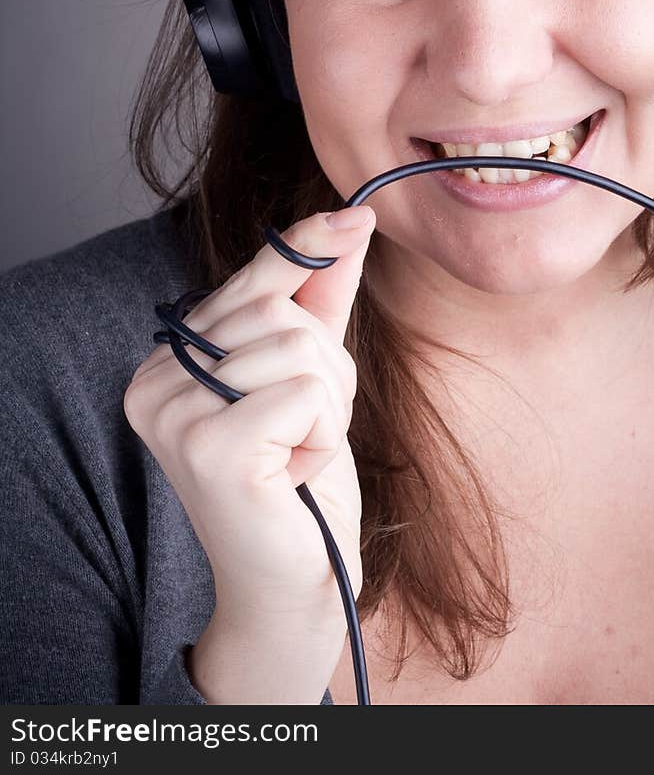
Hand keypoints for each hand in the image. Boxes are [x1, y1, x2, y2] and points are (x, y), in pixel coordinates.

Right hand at [123, 205, 375, 624]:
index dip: (305, 251)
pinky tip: (297, 473)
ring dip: (329, 404)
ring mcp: (175, 415)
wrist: (299, 583)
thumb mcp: (313, 373)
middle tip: (305, 429)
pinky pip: (308, 391)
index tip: (358, 213)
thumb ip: (321, 299)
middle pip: (279, 311)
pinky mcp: (211, 447)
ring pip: (298, 347)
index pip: (248, 284)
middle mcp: (154, 381)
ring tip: (300, 452)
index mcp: (167, 360)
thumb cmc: (300, 478)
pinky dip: (326, 432)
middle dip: (324, 365)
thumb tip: (350, 217)